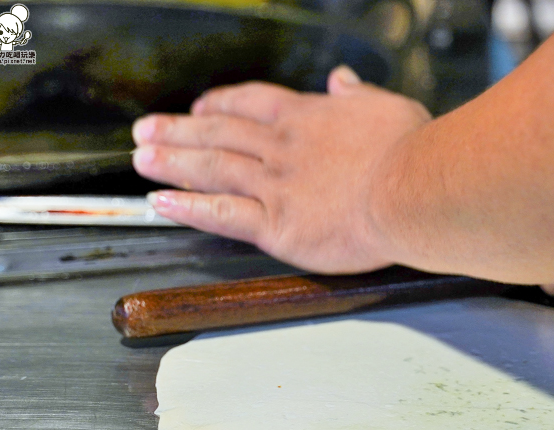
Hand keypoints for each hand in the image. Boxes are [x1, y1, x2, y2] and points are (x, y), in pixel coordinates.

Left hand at [132, 66, 430, 273]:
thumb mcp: (390, 106)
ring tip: (142, 158)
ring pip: (213, 168)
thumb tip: (343, 80)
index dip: (221, 103)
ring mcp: (275, 186)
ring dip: (173, 162)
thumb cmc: (410, 153)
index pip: (252, 104)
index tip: (201, 107)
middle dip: (180, 130)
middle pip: (220, 132)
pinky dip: (189, 207)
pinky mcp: (277, 226)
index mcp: (308, 118)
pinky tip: (164, 202)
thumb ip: (359, 95)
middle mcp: (283, 148)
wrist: (411, 192)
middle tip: (148, 129)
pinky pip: (222, 214)